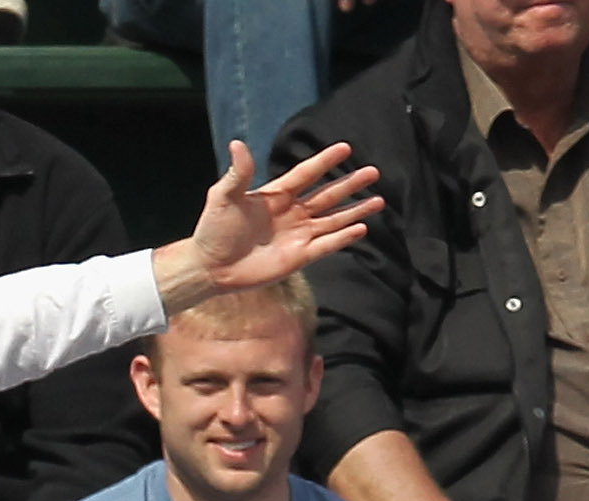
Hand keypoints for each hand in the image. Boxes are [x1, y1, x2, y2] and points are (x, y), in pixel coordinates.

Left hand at [179, 140, 378, 294]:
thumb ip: (238, 173)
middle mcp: (292, 213)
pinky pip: (327, 245)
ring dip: (355, 211)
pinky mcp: (299, 257)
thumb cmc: (213, 231)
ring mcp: (298, 235)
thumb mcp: (223, 197)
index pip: (306, 174)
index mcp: (276, 195)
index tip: (345, 147)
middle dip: (350, 184)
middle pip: (328, 195)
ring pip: (333, 219)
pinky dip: (344, 237)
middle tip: (374, 172)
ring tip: (379, 200)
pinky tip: (361, 228)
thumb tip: (237, 143)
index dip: (324, 161)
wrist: (209, 268)